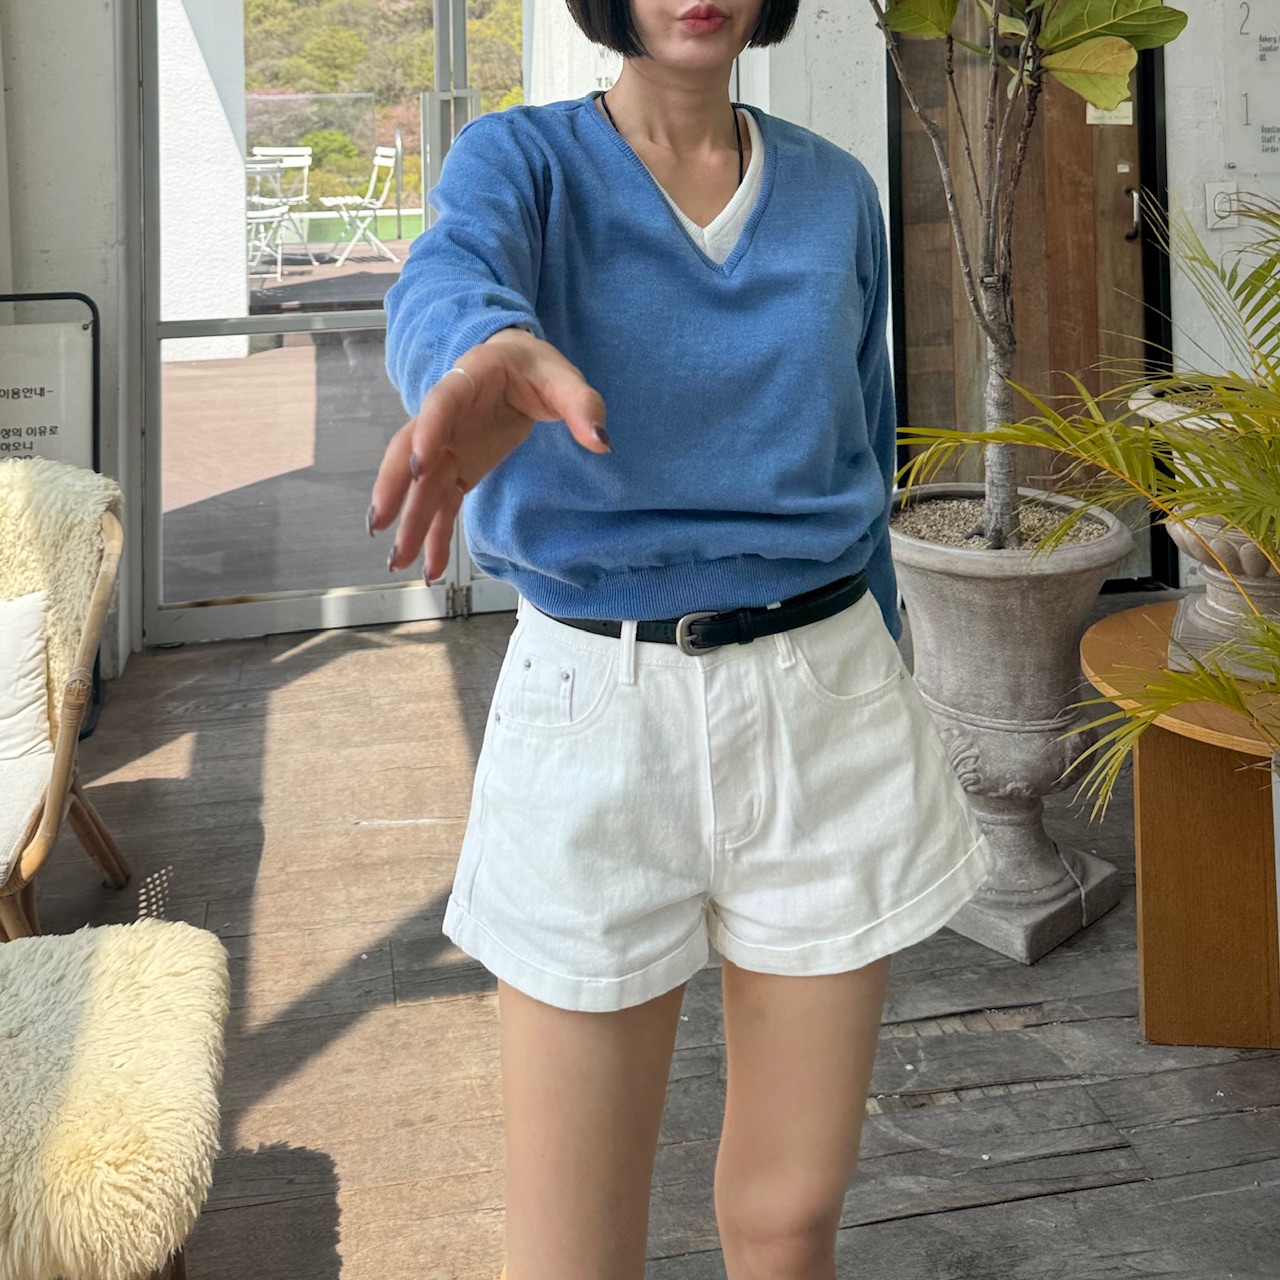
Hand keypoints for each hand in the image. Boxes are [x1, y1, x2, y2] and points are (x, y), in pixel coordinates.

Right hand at [370, 327, 610, 581]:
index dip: (429, 432)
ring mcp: (447, 447)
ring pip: (421, 487)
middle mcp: (446, 417)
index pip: (442, 405)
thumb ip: (582, 405)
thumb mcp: (562, 378)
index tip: (420, 465)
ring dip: (408, 523)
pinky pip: (441, 505)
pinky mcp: (457, 469)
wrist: (516, 366)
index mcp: (468, 380)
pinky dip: (435, 536)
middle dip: (394, 488)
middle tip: (380, 522)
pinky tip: (430, 569)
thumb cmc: (534, 367)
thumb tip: (601, 440)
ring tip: (397, 562)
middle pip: (411, 452)